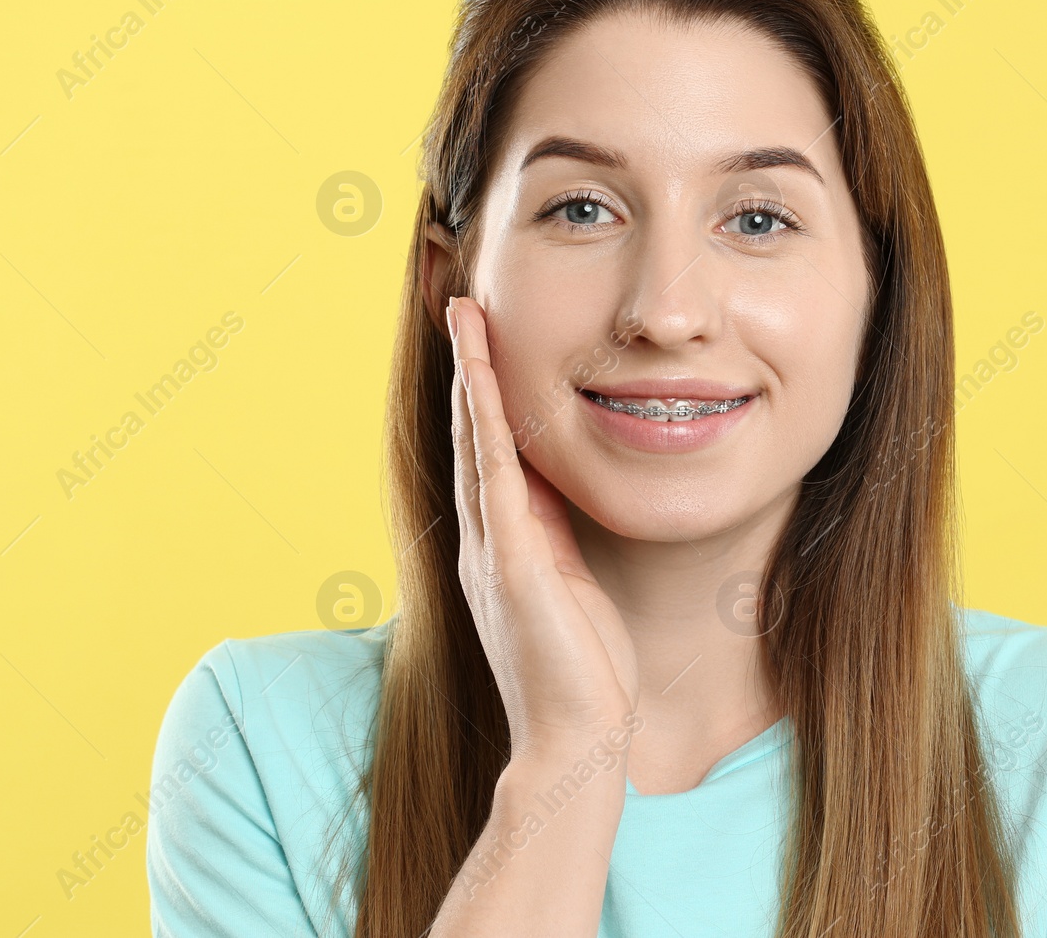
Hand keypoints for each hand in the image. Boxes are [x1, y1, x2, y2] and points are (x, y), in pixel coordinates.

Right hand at [447, 295, 639, 765]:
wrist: (576, 740)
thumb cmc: (585, 672)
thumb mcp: (574, 586)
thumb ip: (561, 538)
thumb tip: (570, 489)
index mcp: (501, 544)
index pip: (489, 450)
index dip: (484, 392)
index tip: (485, 338)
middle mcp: (484, 538)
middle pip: (471, 433)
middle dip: (468, 367)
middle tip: (462, 305)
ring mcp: (491, 549)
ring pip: (476, 441)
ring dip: (470, 375)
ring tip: (465, 314)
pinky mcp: (509, 564)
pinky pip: (494, 475)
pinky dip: (485, 419)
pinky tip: (483, 374)